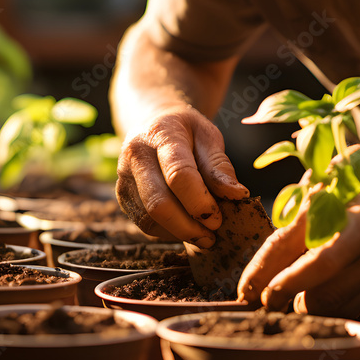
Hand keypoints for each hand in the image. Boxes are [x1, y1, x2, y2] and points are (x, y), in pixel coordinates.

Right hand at [116, 104, 248, 247]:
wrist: (153, 122)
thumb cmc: (186, 131)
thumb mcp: (209, 137)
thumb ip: (220, 167)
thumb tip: (237, 196)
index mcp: (161, 134)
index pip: (178, 175)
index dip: (200, 202)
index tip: (218, 220)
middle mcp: (135, 155)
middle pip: (158, 203)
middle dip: (188, 227)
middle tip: (212, 237)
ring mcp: (123, 177)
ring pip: (149, 219)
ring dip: (178, 233)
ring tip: (202, 235)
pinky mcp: (122, 196)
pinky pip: (144, 224)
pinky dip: (167, 232)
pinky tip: (185, 227)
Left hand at [238, 179, 359, 316]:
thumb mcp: (333, 181)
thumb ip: (303, 206)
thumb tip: (270, 241)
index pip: (313, 256)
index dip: (279, 276)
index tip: (251, 290)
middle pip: (324, 289)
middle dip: (287, 297)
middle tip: (263, 299)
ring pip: (334, 305)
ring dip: (303, 304)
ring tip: (286, 294)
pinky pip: (349, 308)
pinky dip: (325, 306)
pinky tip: (310, 293)